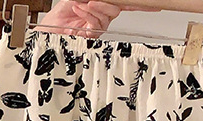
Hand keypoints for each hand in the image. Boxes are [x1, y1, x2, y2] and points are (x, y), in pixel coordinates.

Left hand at [37, 1, 160, 37]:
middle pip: (116, 9)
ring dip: (94, 9)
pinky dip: (88, 15)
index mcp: (101, 8)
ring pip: (107, 16)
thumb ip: (93, 0)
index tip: (155, 7)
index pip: (126, 6)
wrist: (47, 29)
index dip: (140, 6)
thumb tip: (96, 0)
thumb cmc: (59, 15)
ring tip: (81, 6)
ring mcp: (97, 27)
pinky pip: (97, 24)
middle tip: (91, 2)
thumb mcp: (77, 0)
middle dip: (104, 4)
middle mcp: (102, 18)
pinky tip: (80, 11)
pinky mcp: (90, 36)